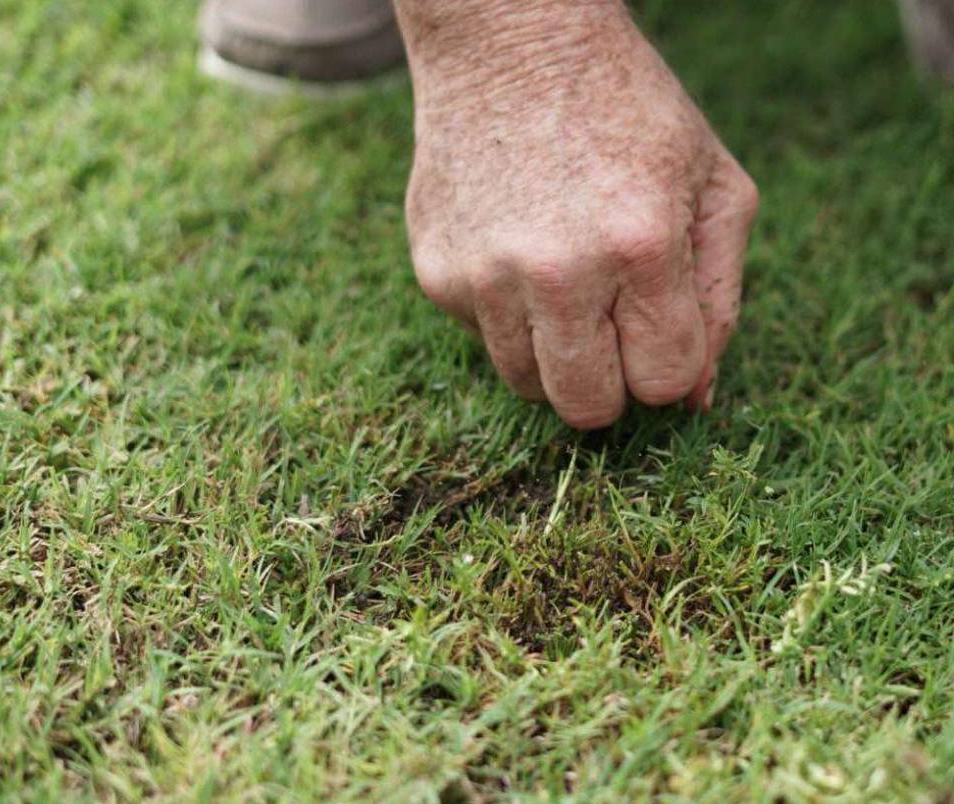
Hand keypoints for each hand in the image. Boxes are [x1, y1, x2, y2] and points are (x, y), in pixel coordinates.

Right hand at [395, 0, 758, 428]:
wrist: (510, 42)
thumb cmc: (627, 109)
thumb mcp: (712, 183)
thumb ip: (719, 297)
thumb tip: (693, 400)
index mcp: (642, 246)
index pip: (663, 383)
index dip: (668, 364)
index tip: (658, 325)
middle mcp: (557, 272)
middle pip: (587, 409)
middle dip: (610, 384)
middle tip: (611, 330)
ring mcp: (485, 277)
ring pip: (527, 386)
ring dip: (553, 354)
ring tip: (562, 282)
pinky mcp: (437, 274)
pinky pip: (482, 339)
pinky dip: (506, 313)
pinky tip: (515, 246)